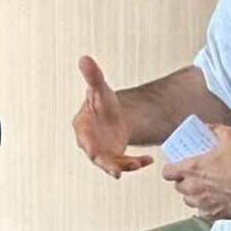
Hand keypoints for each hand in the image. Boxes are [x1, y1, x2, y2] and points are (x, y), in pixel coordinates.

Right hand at [73, 55, 153, 177]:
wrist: (111, 113)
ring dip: (125, 166)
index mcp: (82, 126)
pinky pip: (123, 163)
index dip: (89, 147)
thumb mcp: (100, 87)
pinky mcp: (114, 158)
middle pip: (96, 157)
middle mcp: (89, 143)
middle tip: (118, 172)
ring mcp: (102, 152)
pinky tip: (148, 160)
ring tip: (141, 163)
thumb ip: (93, 75)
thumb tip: (84, 58)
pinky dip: (135, 163)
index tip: (95, 154)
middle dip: (107, 165)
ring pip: (112, 164)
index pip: (83, 138)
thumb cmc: (101, 101)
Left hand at [161, 125, 230, 218]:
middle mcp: (192, 188)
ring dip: (193, 195)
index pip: (167, 173)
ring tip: (205, 188)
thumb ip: (215, 129)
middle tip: (195, 176)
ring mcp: (201, 203)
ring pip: (189, 200)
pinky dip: (206, 206)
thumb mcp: (230, 136)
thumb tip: (207, 127)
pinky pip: (202, 212)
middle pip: (178, 187)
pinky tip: (214, 200)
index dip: (171, 170)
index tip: (177, 167)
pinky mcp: (212, 214)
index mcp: (191, 169)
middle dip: (184, 181)